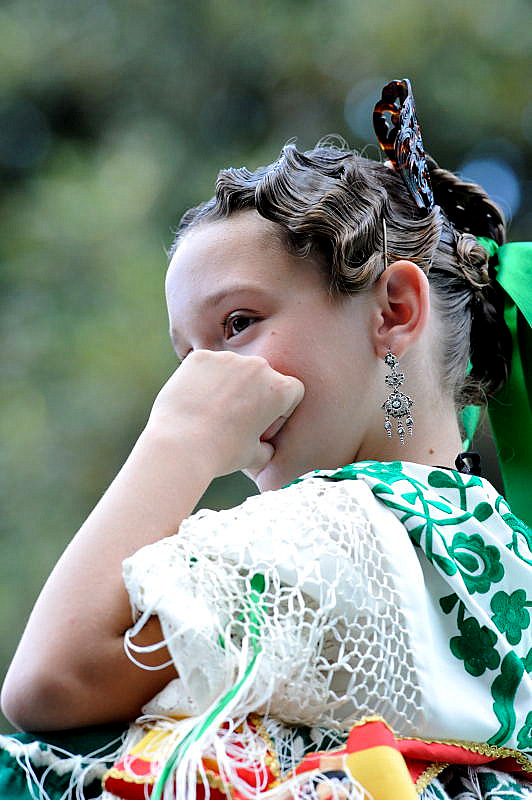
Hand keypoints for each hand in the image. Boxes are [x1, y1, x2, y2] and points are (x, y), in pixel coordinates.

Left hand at [147, 350, 304, 477]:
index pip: (292, 390)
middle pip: (262, 376)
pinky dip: (203, 379)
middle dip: (253, 392)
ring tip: (211, 412)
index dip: (280, 409)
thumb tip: (267, 449)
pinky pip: (207, 365)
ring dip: (227, 384)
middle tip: (234, 418)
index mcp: (280, 389)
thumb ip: (268, 448)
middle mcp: (258, 366)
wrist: (181, 445)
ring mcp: (228, 358)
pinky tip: (194, 401)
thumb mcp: (255, 458)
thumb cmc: (222, 453)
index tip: (263, 425)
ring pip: (233, 368)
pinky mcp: (200, 357)